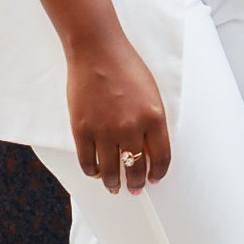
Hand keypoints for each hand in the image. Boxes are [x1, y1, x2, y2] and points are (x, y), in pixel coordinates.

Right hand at [65, 31, 169, 193]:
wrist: (98, 53)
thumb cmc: (128, 69)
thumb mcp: (151, 95)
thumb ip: (151, 123)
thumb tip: (148, 151)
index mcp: (154, 117)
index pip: (161, 158)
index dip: (158, 173)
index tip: (155, 180)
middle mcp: (131, 127)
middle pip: (135, 169)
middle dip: (136, 184)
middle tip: (135, 190)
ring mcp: (104, 130)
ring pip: (110, 171)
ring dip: (113, 183)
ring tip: (115, 187)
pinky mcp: (82, 130)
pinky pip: (88, 162)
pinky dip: (93, 171)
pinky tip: (97, 172)